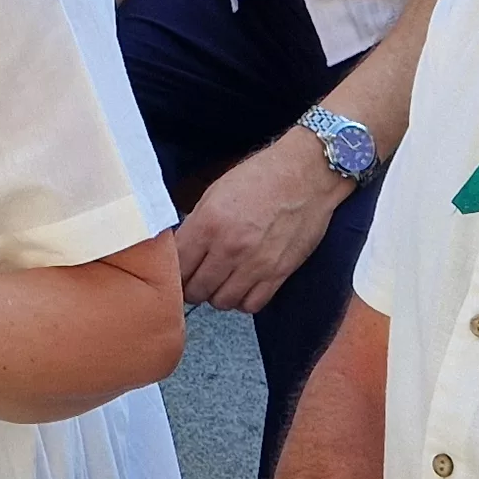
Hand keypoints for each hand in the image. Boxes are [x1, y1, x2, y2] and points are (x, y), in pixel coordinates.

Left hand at [176, 134, 351, 313]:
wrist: (306, 174)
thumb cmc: (261, 176)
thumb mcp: (216, 192)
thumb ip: (197, 224)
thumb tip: (182, 250)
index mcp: (208, 223)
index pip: (177, 265)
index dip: (171, 271)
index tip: (173, 272)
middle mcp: (229, 248)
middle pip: (196, 290)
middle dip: (192, 287)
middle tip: (195, 279)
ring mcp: (255, 264)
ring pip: (222, 302)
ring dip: (217, 295)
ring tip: (220, 282)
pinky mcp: (279, 273)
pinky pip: (252, 305)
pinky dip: (243, 300)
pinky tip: (243, 285)